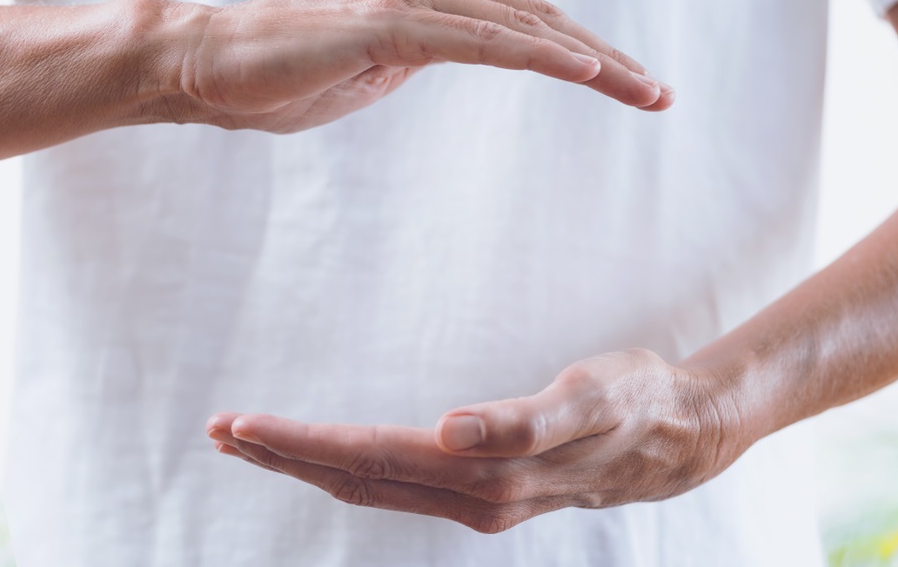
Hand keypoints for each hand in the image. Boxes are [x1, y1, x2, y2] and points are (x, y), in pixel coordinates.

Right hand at [164, 0, 672, 133]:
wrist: (210, 68)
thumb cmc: (285, 75)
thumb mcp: (374, 69)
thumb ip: (420, 56)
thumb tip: (455, 55)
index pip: (525, 25)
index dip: (585, 54)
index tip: (632, 86)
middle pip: (540, 22)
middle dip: (609, 59)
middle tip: (661, 94)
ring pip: (521, 29)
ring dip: (593, 60)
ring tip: (646, 90)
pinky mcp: (387, 25)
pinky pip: (477, 42)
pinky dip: (535, 54)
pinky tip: (587, 71)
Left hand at [206, 349, 744, 533]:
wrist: (679, 436)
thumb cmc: (638, 403)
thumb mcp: (592, 399)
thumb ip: (522, 419)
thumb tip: (450, 431)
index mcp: (488, 474)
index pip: (372, 458)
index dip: (303, 444)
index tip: (241, 426)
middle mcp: (472, 497)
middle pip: (357, 479)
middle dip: (284, 456)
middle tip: (218, 431)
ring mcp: (476, 499)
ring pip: (371, 485)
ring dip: (308, 462)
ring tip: (251, 441)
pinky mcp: (484, 489)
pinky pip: (398, 483)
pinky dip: (350, 466)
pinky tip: (329, 454)